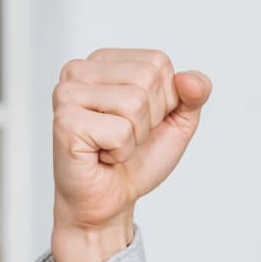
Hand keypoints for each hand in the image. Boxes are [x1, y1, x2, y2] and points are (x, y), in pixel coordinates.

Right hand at [50, 49, 212, 261]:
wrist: (108, 201)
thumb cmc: (137, 159)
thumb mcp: (177, 120)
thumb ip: (195, 92)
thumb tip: (189, 80)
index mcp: (105, 60)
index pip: (158, 62)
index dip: (164, 99)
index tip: (139, 119)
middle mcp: (80, 70)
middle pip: (147, 78)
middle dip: (149, 119)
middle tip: (124, 136)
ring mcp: (67, 94)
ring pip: (134, 103)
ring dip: (134, 137)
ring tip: (112, 145)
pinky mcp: (65, 122)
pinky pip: (119, 131)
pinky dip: (120, 152)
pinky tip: (100, 155)